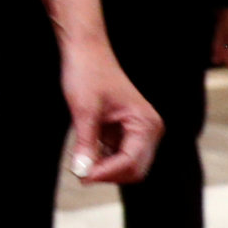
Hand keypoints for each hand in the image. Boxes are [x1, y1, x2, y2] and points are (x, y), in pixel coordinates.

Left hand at [60, 41, 161, 184]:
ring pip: (125, 166)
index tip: (81, 176)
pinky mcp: (125, 132)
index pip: (132, 163)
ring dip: (103, 168)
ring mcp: (139, 132)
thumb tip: (82, 172)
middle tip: (78, 171)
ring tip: (78, 158)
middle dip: (107, 173)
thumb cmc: (87, 74)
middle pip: (133, 170)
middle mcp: (149, 130)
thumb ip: (85, 144)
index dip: (106, 173)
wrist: (85, 52)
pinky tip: (83, 152)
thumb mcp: (84, 110)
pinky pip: (117, 156)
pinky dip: (101, 159)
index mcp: (146, 124)